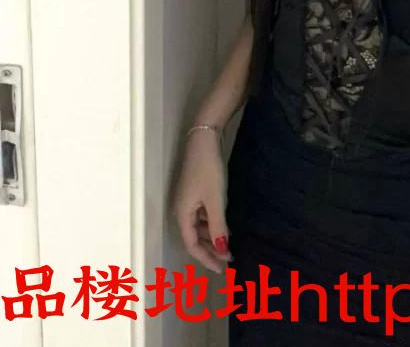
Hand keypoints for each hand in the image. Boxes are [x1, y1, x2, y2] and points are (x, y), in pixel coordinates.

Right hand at [171, 129, 233, 273]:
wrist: (203, 140)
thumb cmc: (208, 170)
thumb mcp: (215, 199)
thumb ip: (218, 226)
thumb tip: (222, 250)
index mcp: (181, 214)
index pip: (192, 246)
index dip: (206, 259)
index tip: (222, 269)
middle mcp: (180, 210)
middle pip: (194, 238)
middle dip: (211, 250)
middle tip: (228, 260)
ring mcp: (186, 200)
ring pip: (198, 227)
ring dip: (212, 237)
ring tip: (228, 246)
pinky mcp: (194, 191)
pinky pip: (201, 216)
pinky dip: (211, 224)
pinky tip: (224, 226)